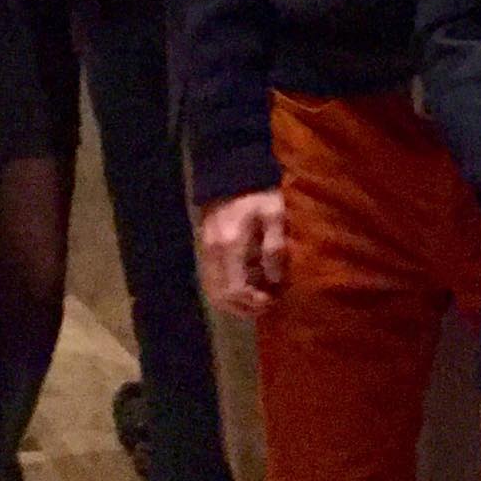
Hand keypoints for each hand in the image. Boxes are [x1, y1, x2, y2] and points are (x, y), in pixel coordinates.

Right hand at [193, 189, 286, 316]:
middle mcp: (214, 253)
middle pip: (222, 297)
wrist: (231, 173)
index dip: (254, 302)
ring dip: (235, 303)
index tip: (273, 300)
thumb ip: (274, 248)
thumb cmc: (259, 194)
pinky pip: (211, 281)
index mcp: (231, 246)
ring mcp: (206, 251)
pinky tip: (244, 288)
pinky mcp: (205, 249)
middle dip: (245, 307)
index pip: (236, 289)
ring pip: (213, 292)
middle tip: (267, 304)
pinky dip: (227, 292)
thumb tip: (274, 280)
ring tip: (257, 299)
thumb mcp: (275, 215)